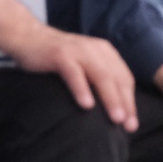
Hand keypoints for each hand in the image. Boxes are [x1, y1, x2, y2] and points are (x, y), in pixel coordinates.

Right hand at [8, 24, 137, 131]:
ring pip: (100, 75)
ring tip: (116, 117)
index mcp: (105, 52)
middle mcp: (96, 49)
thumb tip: (114, 105)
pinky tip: (87, 104)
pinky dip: (82, 88)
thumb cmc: (59, 57)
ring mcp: (79, 51)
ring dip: (110, 97)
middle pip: (116, 78)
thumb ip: (98, 77)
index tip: (132, 123)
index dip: (130, 101)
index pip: (124, 78)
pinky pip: (74, 73)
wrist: (29, 37)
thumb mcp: (84, 64)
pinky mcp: (60, 55)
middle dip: (125, 103)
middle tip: (129, 125)